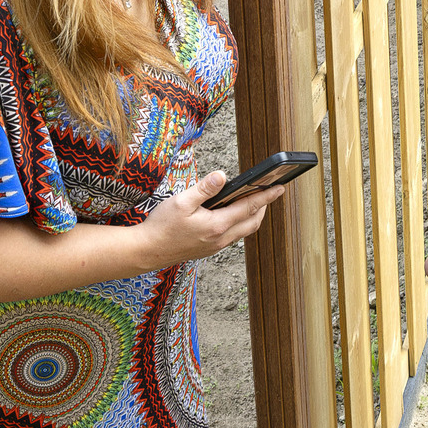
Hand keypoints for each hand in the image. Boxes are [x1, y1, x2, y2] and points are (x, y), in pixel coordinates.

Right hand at [134, 170, 283, 266]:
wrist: (147, 251)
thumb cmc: (161, 226)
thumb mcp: (181, 201)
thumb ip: (204, 189)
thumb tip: (222, 176)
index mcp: (216, 225)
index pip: (249, 207)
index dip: (266, 196)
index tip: (280, 187)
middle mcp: (220, 238)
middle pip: (252, 222)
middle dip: (263, 206)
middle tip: (269, 191)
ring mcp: (215, 246)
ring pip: (244, 230)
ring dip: (252, 216)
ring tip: (254, 200)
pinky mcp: (209, 249)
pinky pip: (233, 235)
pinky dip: (240, 223)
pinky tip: (233, 214)